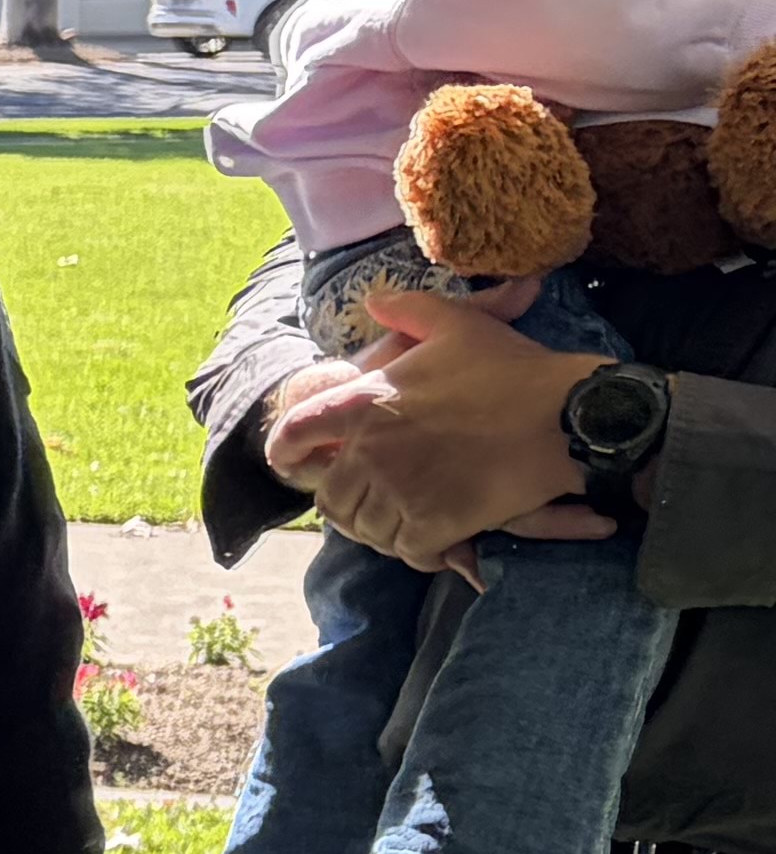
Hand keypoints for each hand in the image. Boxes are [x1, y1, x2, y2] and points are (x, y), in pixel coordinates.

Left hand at [289, 284, 617, 567]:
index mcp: (365, 402)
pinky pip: (407, 551)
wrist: (568, 416)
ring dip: (379, 530)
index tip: (290, 465)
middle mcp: (371, 450)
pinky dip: (416, 553)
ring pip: (365, 529)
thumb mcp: (456, 324)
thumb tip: (374, 299)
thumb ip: (409, 310)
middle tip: (364, 505)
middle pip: (329, 497)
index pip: (295, 433)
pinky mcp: (435, 525)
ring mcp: (400, 490)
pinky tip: (432, 546)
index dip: (285, 452)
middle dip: (343, 504)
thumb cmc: (514, 369)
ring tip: (398, 525)